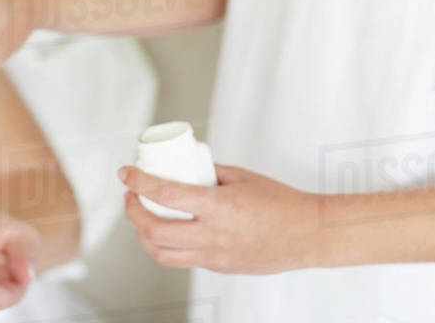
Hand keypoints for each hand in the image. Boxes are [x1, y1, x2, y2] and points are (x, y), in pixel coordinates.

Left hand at [118, 163, 322, 273]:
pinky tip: (164, 232)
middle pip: (154, 231)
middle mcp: (214, 235)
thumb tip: (184, 165)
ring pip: (162, 253)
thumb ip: (210, 172)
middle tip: (130, 195)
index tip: (126, 172)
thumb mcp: (242, 177)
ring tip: (141, 216)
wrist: (308, 234)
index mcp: (220, 206)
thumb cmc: (281, 202)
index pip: (165, 195)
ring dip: (143, 234)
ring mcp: (216, 256)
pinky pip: (183, 260)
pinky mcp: (220, 268)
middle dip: (132, 212)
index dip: (138, 182)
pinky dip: (165, 246)